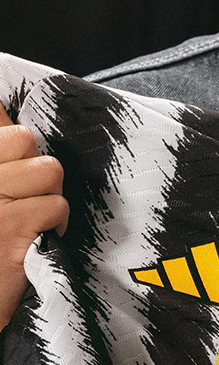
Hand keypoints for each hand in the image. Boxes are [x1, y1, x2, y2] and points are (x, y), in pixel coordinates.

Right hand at [0, 103, 68, 330]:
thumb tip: (0, 111)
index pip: (10, 132)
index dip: (22, 149)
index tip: (18, 175)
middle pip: (29, 143)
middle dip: (39, 173)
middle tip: (29, 202)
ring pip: (49, 173)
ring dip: (50, 200)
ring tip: (34, 223)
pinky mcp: (12, 228)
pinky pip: (55, 206)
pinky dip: (55, 226)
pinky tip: (39, 242)